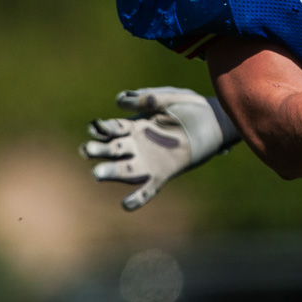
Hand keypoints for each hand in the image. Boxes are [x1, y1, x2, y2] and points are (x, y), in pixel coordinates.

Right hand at [82, 87, 237, 210]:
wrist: (214, 122)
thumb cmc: (190, 107)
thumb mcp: (167, 97)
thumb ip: (146, 97)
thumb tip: (118, 100)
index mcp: (136, 126)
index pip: (113, 129)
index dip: (102, 129)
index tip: (94, 127)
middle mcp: (138, 145)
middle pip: (113, 150)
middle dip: (99, 150)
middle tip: (87, 150)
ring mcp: (150, 161)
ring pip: (125, 169)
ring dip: (111, 173)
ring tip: (97, 173)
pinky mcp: (164, 174)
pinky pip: (148, 189)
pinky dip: (137, 198)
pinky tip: (126, 204)